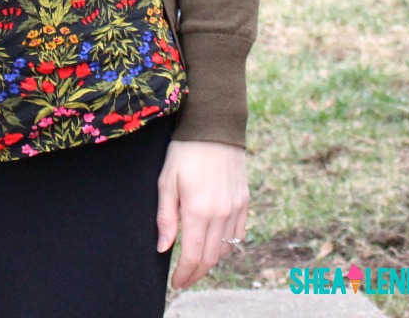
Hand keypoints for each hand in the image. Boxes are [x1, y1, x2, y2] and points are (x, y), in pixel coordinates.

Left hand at [156, 139, 248, 289]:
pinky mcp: (244, 201)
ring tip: (196, 263)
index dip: (184, 274)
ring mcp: (236, 208)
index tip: (176, 282)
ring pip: (225, 249)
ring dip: (211, 261)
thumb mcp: (167, 180)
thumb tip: (164, 248)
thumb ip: (166, 217)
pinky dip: (226, 246)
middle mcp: (221, 214)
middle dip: (196, 273)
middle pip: (210, 258)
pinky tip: (214, 244)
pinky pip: (238, 234)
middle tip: (183, 279)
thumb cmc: (185, 151)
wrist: (214, 126)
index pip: (193, 255)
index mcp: (199, 210)